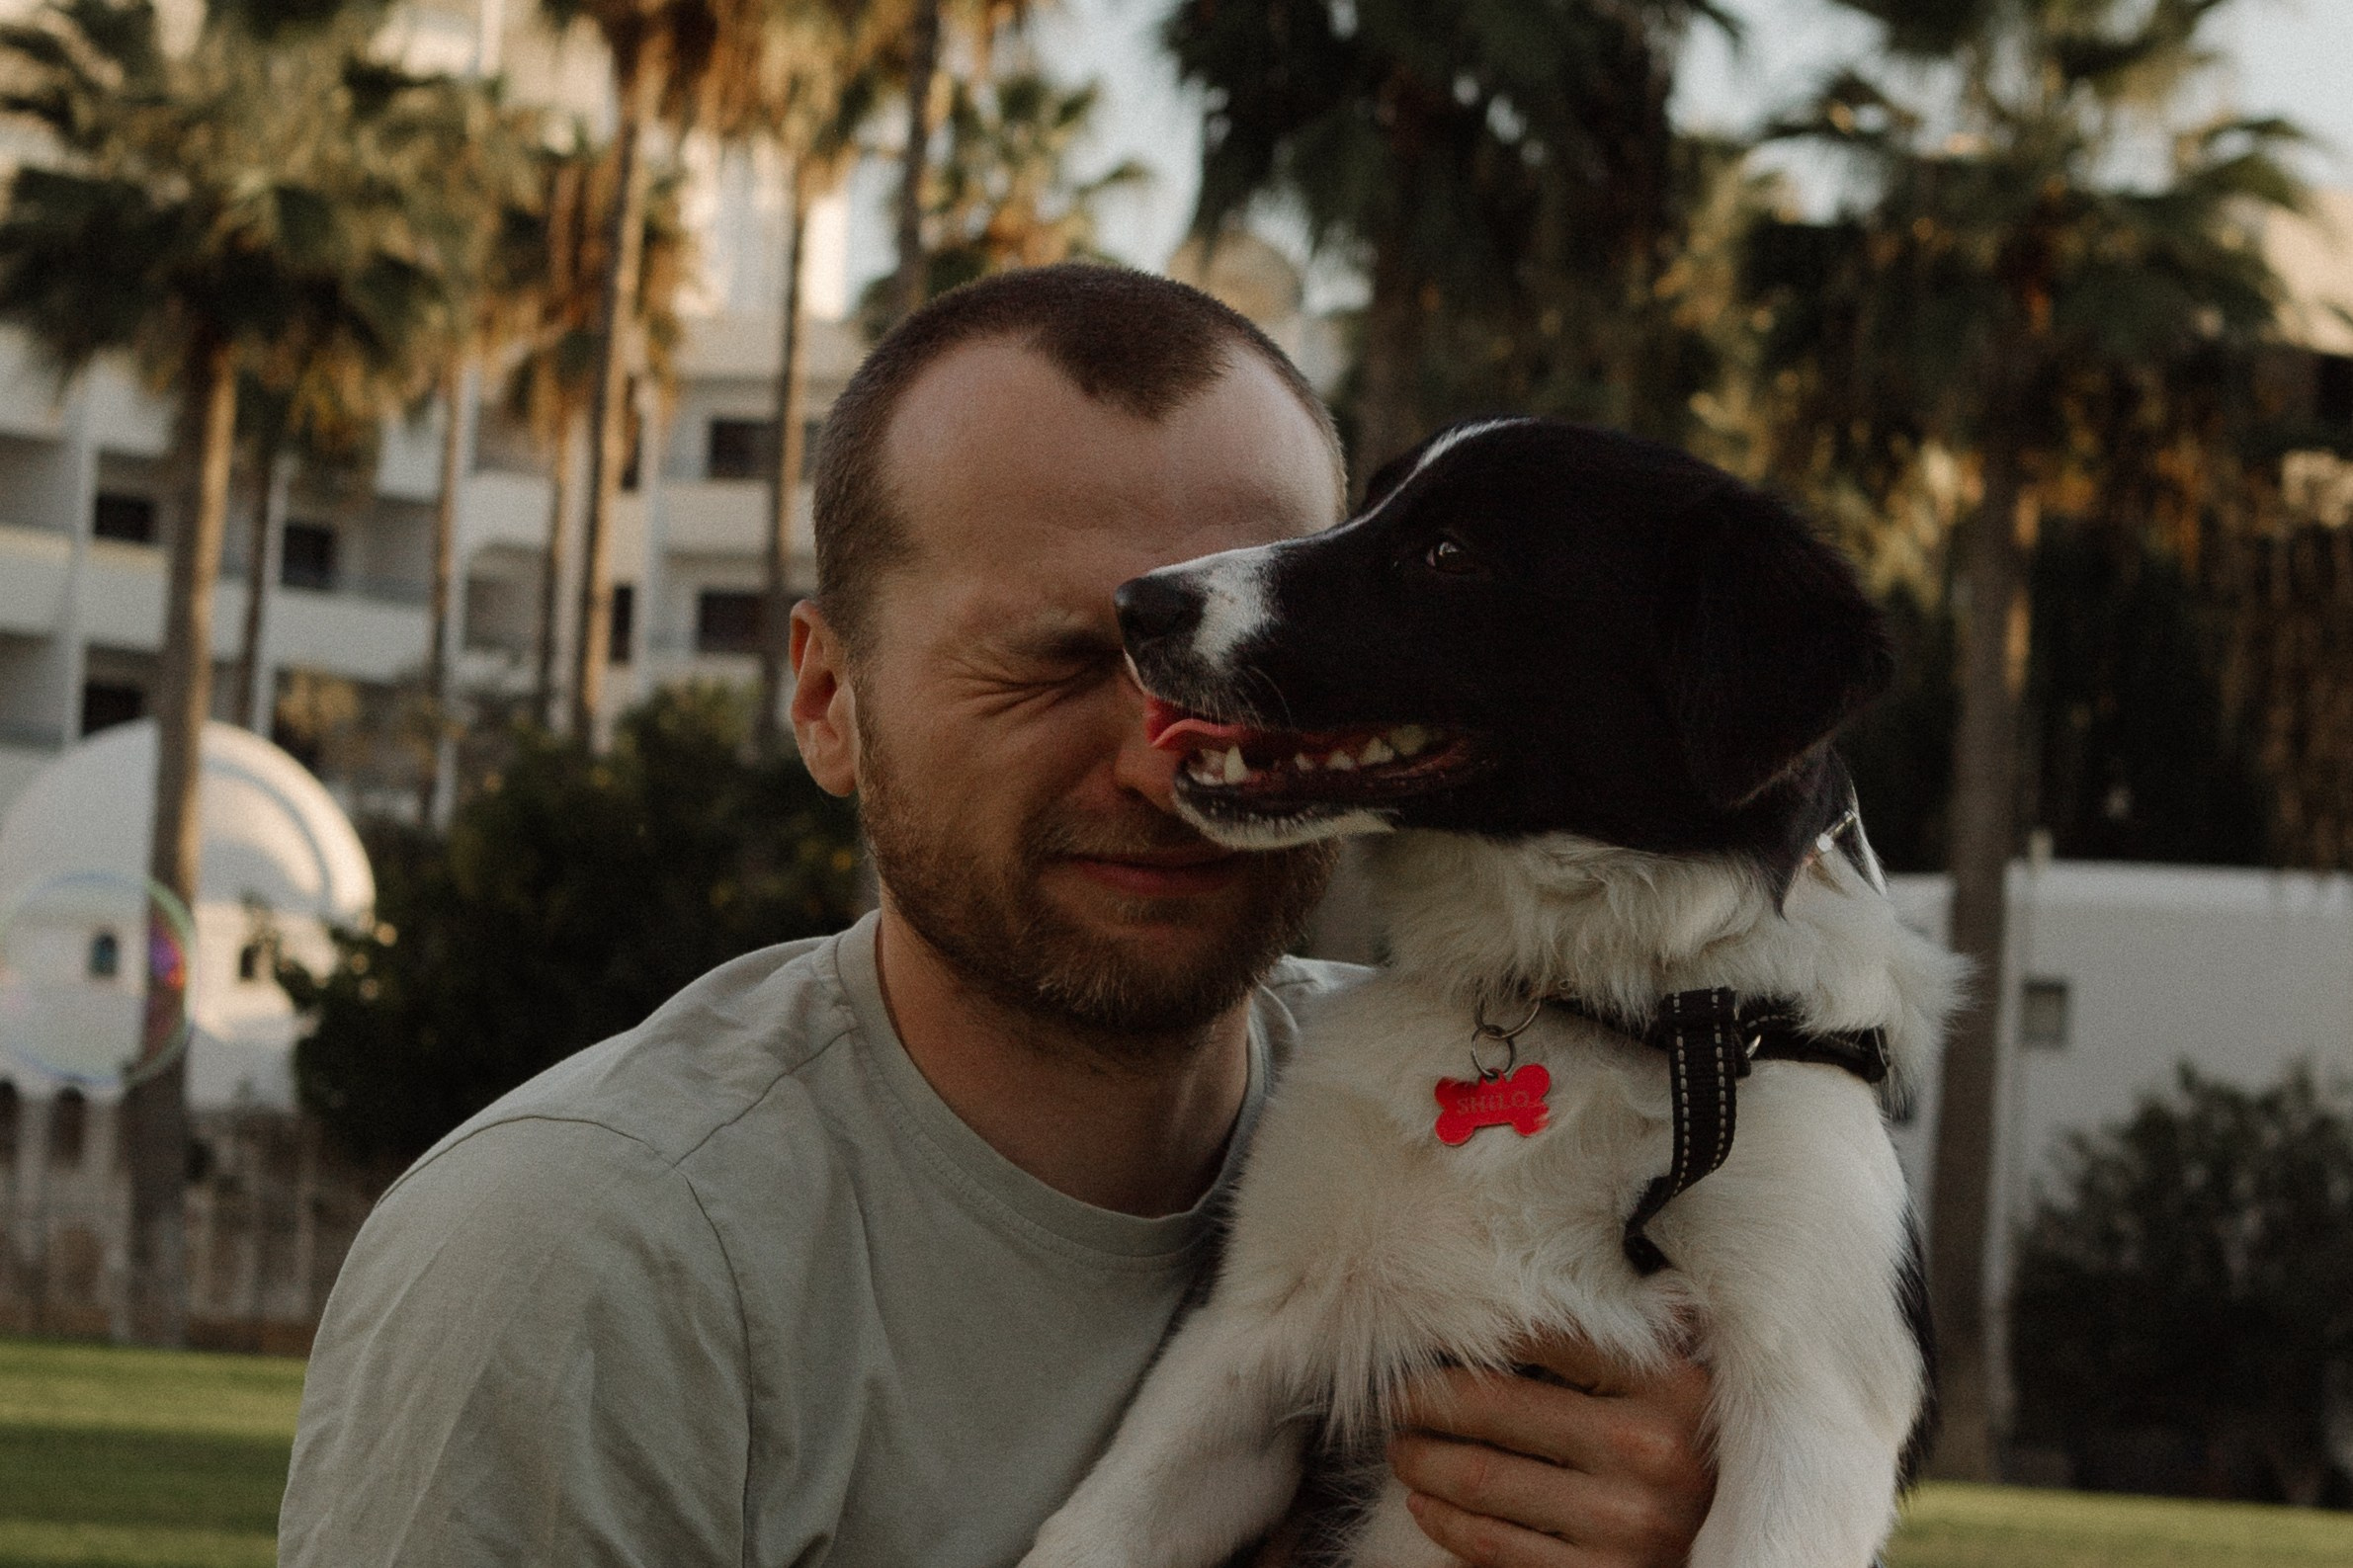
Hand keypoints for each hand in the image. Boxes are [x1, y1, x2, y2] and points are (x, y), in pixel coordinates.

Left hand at [1387, 1331, 1714, 1566]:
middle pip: (1494, 1407)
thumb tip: (1494, 1311)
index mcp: (1669, 1384)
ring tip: (1403, 1450)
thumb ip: (1611, 1349)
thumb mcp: (1674, 1390)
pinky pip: (1492, 1545)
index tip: (1430, 1339)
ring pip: (1482, 1479)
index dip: (1472, 1334)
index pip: (1542, 1336)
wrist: (1733, 1552)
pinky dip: (1443, 1521)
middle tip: (1397, 1398)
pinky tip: (1425, 1503)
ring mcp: (1625, 1522)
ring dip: (1422, 1462)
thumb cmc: (1691, 1458)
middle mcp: (1649, 1449)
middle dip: (1425, 1401)